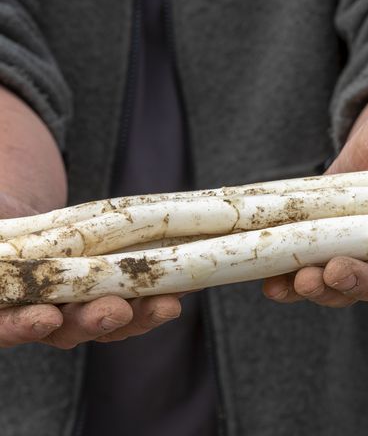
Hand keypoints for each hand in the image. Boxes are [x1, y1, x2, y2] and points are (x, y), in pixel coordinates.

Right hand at [0, 195, 181, 348]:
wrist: (14, 207)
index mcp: (2, 303)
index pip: (3, 325)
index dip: (20, 328)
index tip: (42, 318)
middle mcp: (38, 311)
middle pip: (65, 328)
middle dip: (92, 321)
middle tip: (115, 311)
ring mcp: (74, 302)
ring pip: (106, 318)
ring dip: (138, 313)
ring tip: (166, 304)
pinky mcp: (105, 287)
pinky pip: (131, 295)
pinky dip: (155, 291)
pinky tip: (181, 286)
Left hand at [264, 59, 367, 306]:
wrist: (362, 165)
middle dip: (357, 281)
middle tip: (334, 271)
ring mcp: (352, 262)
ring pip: (340, 288)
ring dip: (320, 289)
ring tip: (297, 281)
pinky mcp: (320, 259)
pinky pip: (306, 280)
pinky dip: (289, 286)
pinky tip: (271, 285)